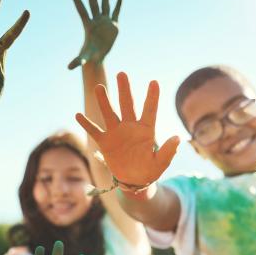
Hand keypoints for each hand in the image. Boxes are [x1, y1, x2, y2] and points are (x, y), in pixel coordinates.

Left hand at [68, 0, 121, 69]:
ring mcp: (105, 22)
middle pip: (93, 2)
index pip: (81, 8)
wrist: (98, 57)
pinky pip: (116, 13)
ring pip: (104, 4)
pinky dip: (118, 5)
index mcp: (88, 25)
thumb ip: (77, 61)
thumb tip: (69, 68)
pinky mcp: (113, 26)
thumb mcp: (84, 59)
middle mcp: (96, 20)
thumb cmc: (89, 57)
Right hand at [76, 72, 179, 186]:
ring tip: (98, 87)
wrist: (134, 180)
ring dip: (104, 101)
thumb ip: (168, 151)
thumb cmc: (149, 170)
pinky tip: (78, 115)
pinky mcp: (105, 142)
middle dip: (124, 89)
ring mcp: (116, 133)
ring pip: (109, 113)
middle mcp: (130, 127)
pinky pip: (94, 131)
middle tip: (121, 74)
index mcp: (146, 130)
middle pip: (127, 105)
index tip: (154, 82)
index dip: (152, 97)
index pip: (149, 110)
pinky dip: (86, 124)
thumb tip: (177, 138)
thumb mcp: (160, 163)